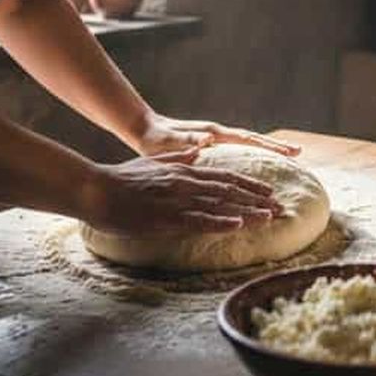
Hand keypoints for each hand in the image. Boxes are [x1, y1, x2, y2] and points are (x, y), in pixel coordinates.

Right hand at [85, 152, 283, 234]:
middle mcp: (186, 183)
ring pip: (220, 204)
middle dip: (257, 198)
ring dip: (247, 211)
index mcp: (185, 171)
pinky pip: (198, 220)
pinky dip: (220, 221)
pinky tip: (238, 225)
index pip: (225, 177)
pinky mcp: (165, 217)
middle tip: (280, 206)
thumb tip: (199, 151)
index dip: (249, 184)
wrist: (95, 189)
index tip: (268, 191)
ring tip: (270, 216)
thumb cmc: (122, 177)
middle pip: (229, 190)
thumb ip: (179, 158)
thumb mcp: (155, 161)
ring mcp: (177, 200)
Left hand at [129, 113, 302, 161]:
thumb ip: (189, 141)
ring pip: (248, 144)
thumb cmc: (155, 139)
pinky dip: (252, 156)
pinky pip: (238, 151)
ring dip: (267, 150)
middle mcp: (219, 134)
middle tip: (299, 153)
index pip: (247, 139)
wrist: (145, 130)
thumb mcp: (169, 142)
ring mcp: (217, 139)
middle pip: (253, 140)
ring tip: (288, 158)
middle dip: (276, 146)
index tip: (290, 150)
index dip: (269, 145)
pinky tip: (259, 166)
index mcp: (213, 134)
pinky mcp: (212, 147)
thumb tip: (209, 140)